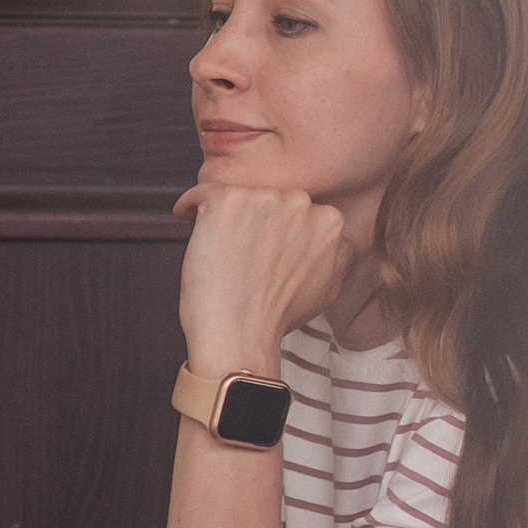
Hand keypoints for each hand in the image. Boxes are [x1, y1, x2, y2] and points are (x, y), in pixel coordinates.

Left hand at [175, 179, 347, 373]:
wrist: (238, 335)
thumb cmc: (274, 318)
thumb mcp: (326, 289)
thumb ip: (338, 257)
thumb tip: (338, 241)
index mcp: (328, 219)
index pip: (292, 208)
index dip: (271, 230)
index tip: (258, 251)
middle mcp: (300, 202)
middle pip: (266, 196)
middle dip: (250, 220)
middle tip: (237, 254)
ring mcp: (262, 198)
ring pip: (235, 194)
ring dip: (223, 217)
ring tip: (219, 250)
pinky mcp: (226, 200)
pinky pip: (201, 192)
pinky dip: (190, 206)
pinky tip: (190, 224)